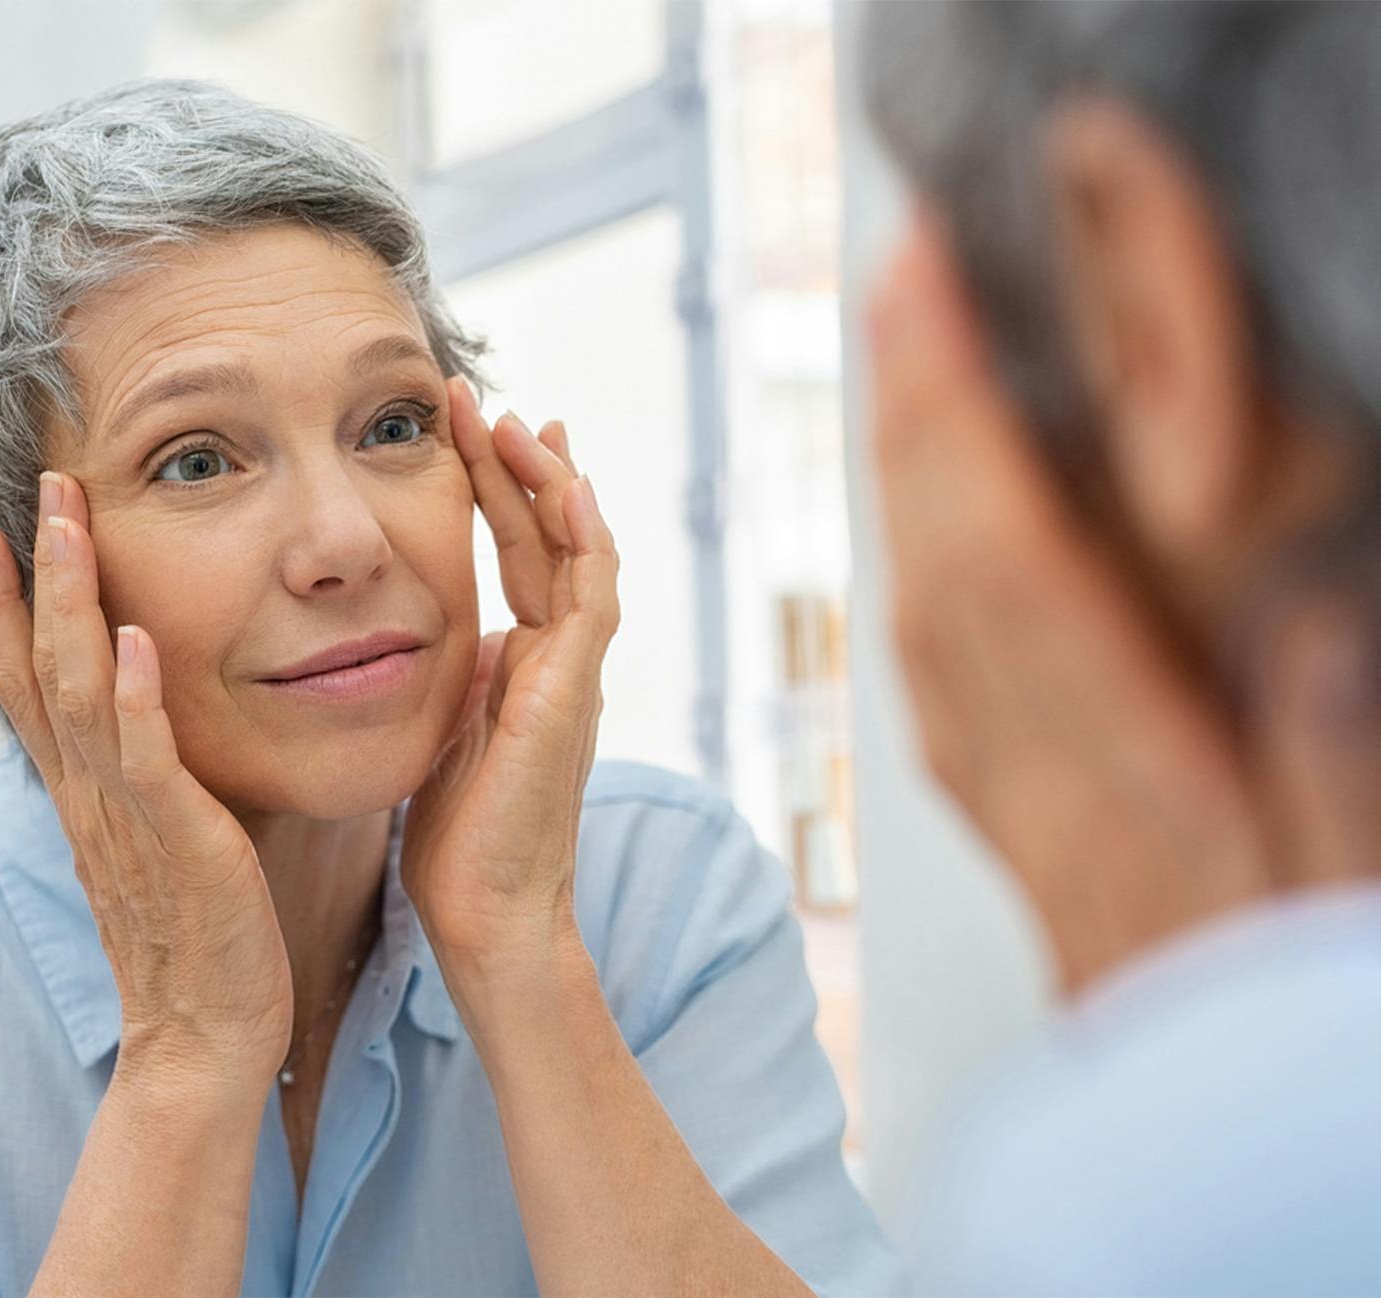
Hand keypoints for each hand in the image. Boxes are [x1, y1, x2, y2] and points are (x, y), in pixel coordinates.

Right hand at [0, 472, 291, 1086]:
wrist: (207, 1036)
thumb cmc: (193, 932)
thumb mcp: (151, 833)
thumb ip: (134, 768)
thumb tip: (133, 702)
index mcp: (79, 788)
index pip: (19, 677)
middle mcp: (86, 793)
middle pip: (30, 669)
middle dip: (14, 579)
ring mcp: (125, 817)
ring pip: (78, 693)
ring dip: (68, 606)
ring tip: (63, 525)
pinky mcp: (180, 843)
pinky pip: (148, 762)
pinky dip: (134, 700)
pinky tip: (130, 641)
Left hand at [400, 378, 620, 979]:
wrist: (487, 913)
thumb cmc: (458, 841)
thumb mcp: (444, 733)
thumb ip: (452, 679)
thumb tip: (440, 637)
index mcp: (525, 665)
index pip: (519, 554)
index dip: (495, 489)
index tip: (465, 429)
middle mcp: (558, 660)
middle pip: (547, 537)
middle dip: (516, 464)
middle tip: (482, 400)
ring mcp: (574, 675)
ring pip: (579, 553)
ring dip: (550, 484)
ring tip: (517, 421)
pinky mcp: (573, 694)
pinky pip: (591, 599)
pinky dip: (585, 539)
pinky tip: (565, 486)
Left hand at [868, 213, 1380, 992]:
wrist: (1197, 1137)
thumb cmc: (1277, 997)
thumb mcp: (1341, 863)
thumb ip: (1323, 739)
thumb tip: (1303, 610)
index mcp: (1124, 769)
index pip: (1010, 558)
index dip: (959, 416)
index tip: (929, 300)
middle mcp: (1038, 769)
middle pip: (946, 561)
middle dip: (919, 413)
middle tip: (904, 284)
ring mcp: (1009, 791)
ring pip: (928, 607)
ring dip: (911, 477)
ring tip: (909, 365)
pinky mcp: (1007, 809)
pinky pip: (940, 669)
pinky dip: (927, 567)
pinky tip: (930, 524)